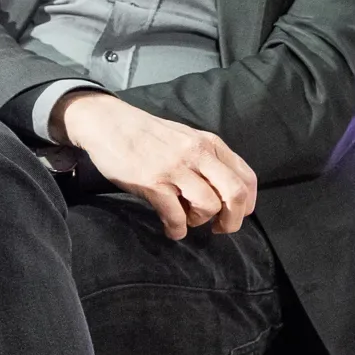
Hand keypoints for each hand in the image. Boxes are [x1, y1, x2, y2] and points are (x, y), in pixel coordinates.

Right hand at [57, 91, 255, 238]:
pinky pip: (176, 217)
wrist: (109, 124)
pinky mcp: (152, 182)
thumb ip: (207, 159)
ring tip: (186, 219)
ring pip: (208, 206)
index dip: (246, 205)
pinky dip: (177, 230)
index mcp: (209, 144)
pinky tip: (170, 228)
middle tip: (219, 228)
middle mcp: (197, 154)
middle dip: (232, 220)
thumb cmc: (148, 135)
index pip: (246, 178)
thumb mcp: (187, 138)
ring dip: (199, 222)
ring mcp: (175, 168)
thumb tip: (224, 192)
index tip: (234, 215)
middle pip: (235, 194)